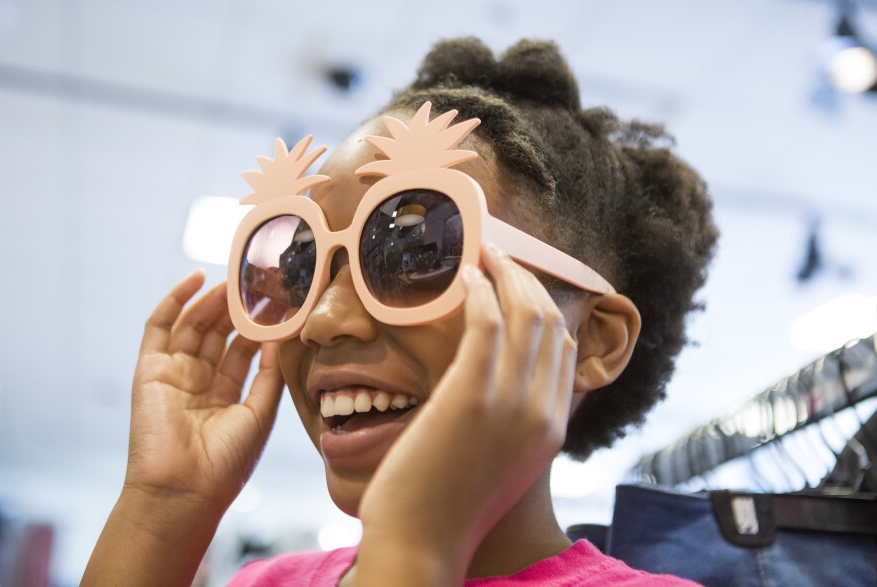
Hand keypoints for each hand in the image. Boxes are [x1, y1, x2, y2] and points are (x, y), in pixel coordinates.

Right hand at [126, 270, 283, 509]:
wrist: (183, 492)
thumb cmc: (227, 462)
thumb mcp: (260, 414)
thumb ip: (269, 374)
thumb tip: (280, 336)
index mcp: (225, 396)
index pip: (243, 350)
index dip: (259, 326)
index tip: (280, 301)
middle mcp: (198, 382)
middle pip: (218, 333)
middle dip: (236, 307)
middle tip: (257, 280)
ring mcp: (173, 375)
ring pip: (193, 325)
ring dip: (213, 300)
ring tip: (236, 278)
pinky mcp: (149, 370)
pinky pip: (159, 328)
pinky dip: (175, 301)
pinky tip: (197, 279)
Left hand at [357, 244, 577, 569]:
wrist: (421, 545)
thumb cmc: (447, 505)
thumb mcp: (498, 463)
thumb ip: (510, 421)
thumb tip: (495, 381)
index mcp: (552, 429)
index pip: (566, 350)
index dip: (545, 308)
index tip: (519, 285)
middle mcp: (543, 412)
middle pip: (551, 323)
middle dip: (527, 280)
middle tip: (500, 257)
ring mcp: (512, 403)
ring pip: (526, 313)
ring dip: (506, 273)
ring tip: (484, 254)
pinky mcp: (472, 395)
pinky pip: (488, 322)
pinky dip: (480, 290)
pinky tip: (465, 276)